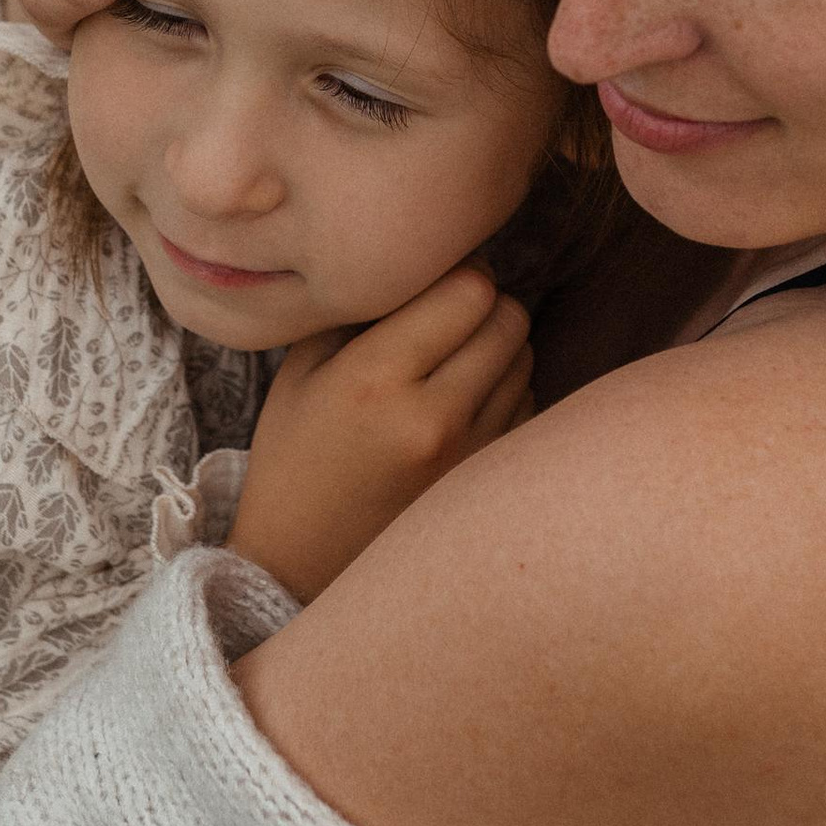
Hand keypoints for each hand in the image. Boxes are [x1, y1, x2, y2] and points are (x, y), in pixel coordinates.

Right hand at [229, 268, 533, 607]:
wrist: (301, 563)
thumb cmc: (296, 456)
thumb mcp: (303, 372)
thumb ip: (363, 311)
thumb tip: (424, 262)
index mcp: (375, 379)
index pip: (467, 289)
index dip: (460, 271)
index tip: (438, 280)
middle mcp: (432, 416)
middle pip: (508, 318)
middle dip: (485, 304)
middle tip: (452, 315)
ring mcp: (470, 455)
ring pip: (525, 358)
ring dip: (500, 346)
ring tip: (456, 361)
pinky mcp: (489, 481)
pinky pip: (529, 405)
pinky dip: (507, 390)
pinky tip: (467, 402)